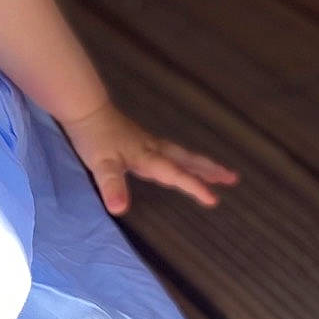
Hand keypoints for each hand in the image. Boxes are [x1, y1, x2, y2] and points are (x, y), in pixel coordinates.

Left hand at [60, 101, 237, 216]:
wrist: (85, 109)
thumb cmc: (93, 137)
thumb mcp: (101, 164)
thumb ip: (112, 186)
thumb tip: (120, 209)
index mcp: (148, 157)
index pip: (176, 174)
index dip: (195, 187)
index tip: (214, 200)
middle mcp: (153, 149)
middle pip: (187, 160)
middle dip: (210, 171)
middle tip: (233, 178)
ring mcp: (148, 143)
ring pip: (181, 155)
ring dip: (201, 164)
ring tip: (220, 171)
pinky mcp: (141, 140)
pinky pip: (171, 152)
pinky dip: (184, 158)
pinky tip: (181, 161)